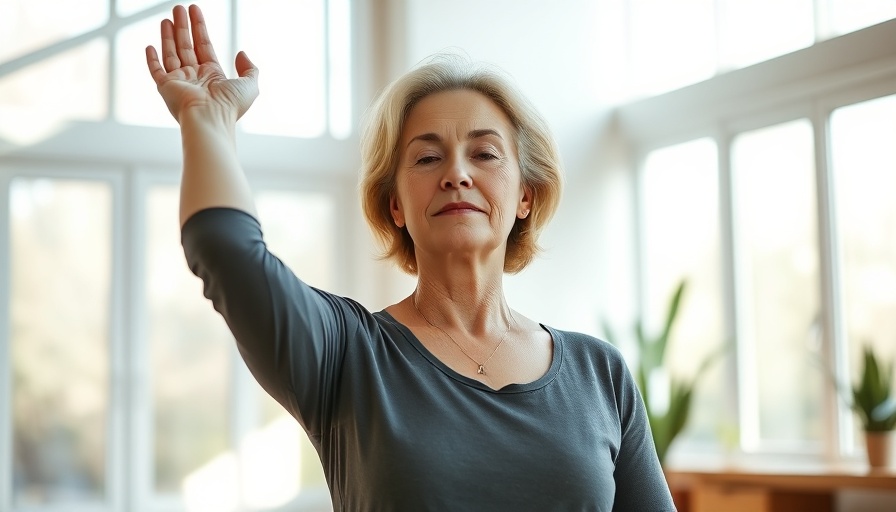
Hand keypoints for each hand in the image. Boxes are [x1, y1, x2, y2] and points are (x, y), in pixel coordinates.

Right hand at [145, 4, 257, 123]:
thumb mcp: (250, 85)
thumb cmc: (230, 105)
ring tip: (167, 18)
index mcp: (213, 76)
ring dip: (169, 36)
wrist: (210, 118)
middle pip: (187, 46)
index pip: (204, 46)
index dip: (200, 28)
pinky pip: (156, 70)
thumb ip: (250, 69)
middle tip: (179, 8)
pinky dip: (152, 59)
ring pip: (172, 53)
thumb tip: (241, 53)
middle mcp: (195, 78)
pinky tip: (150, 46)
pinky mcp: (165, 87)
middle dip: (183, 26)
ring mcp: (179, 82)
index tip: (194, 11)